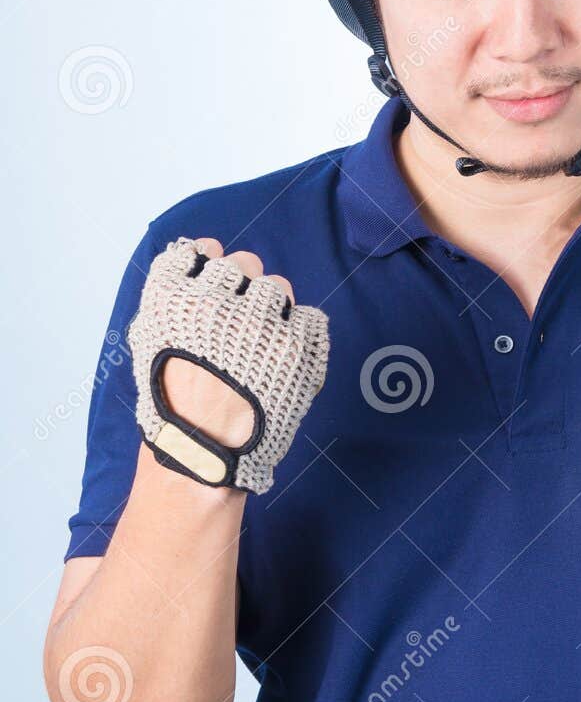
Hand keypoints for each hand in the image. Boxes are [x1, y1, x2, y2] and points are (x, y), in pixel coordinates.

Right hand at [127, 236, 329, 492]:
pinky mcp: (296, 344)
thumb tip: (193, 250)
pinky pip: (310, 316)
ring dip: (272, 309)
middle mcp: (218, 300)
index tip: (212, 291)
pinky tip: (284, 356)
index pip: (201, 250)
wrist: (202, 451)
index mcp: (174, 295)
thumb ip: (169, 290)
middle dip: (242, 288)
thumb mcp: (149, 337)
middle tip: (236, 325)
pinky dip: (302, 332)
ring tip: (259, 345)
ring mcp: (260, 321)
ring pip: (279, 287)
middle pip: (245, 264)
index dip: (209, 268)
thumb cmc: (171, 400)